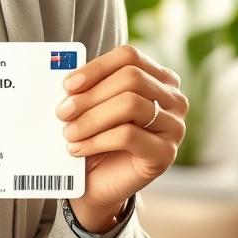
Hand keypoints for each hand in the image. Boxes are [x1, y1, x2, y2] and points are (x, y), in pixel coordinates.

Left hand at [55, 43, 187, 230]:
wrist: (98, 181)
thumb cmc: (95, 135)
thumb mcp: (91, 105)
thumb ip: (87, 87)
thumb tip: (69, 80)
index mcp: (158, 78)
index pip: (129, 56)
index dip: (96, 67)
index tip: (68, 85)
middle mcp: (173, 99)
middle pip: (131, 78)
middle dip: (90, 95)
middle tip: (62, 112)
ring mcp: (174, 127)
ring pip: (130, 104)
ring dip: (91, 118)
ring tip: (68, 132)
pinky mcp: (166, 154)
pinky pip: (128, 136)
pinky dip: (96, 140)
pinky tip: (77, 148)